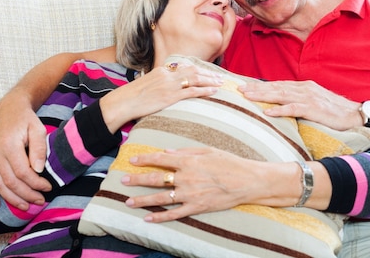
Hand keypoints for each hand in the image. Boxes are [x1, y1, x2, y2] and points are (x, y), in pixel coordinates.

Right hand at [0, 95, 50, 210]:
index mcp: (9, 146)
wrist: (8, 109)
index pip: (23, 172)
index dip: (36, 183)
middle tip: (41, 200)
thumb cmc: (25, 119)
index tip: (48, 187)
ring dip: (12, 199)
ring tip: (26, 206)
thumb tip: (38, 170)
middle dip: (27, 194)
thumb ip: (39, 149)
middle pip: (11, 182)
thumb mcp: (37, 129)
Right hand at [100, 63, 223, 132]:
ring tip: (220, 83)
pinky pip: (191, 91)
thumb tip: (167, 84)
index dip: (199, 69)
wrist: (124, 102)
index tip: (209, 72)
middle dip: (209, 73)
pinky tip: (213, 92)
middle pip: (193, 70)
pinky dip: (204, 90)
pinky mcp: (170, 96)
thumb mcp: (148, 83)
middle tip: (220, 77)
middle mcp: (168, 74)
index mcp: (163, 70)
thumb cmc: (133, 96)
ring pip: (195, 79)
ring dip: (210, 80)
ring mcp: (170, 85)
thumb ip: (160, 81)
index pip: (185, 66)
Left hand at [121, 147, 286, 221]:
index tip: (132, 160)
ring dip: (143, 199)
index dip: (145, 159)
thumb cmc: (229, 162)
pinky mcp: (196, 207)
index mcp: (188, 162)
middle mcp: (186, 178)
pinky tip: (148, 218)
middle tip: (123, 180)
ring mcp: (190, 194)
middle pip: (156, 179)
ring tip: (128, 201)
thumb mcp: (208, 150)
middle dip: (137, 179)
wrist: (246, 181)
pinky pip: (174, 214)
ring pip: (161, 198)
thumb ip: (185, 152)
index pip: (161, 160)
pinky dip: (160, 217)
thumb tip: (167, 153)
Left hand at [239, 80, 361, 130]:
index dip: (260, 85)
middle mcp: (305, 89)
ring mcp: (309, 98)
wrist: (356, 115)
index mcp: (303, 87)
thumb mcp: (314, 103)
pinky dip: (280, 110)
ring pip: (281, 95)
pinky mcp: (315, 109)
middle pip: (276, 87)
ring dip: (263, 96)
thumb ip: (298, 101)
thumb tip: (281, 105)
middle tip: (239, 89)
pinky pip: (294, 109)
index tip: (244, 86)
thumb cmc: (334, 111)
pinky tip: (268, 112)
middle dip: (256, 88)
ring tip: (248, 97)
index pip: (278, 84)